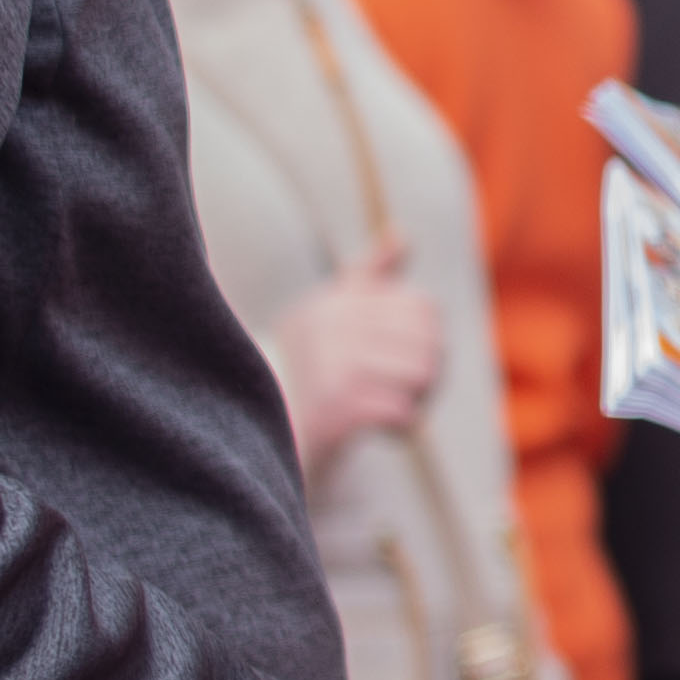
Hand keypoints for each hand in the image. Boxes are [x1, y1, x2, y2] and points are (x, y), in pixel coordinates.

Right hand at [269, 242, 441, 477]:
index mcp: (333, 303)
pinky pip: (403, 411)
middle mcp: (329, 325)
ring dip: (417, 401)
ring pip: (421, 375)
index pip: (423, 307)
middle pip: (428, 343)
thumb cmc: (302, 381)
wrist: (250, 445)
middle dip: (428, 374)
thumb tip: (402, 234)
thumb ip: (369, 278)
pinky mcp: (334, 408)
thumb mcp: (328, 320)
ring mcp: (331, 364)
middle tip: (405, 395)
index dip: (427, 339)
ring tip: (393, 413)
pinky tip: (386, 433)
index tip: (405, 361)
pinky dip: (404, 428)